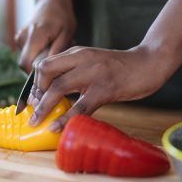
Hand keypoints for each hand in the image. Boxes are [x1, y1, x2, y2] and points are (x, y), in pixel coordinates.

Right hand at [15, 0, 75, 72]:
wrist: (51, 1)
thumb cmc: (62, 17)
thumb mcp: (66, 33)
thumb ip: (57, 50)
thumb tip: (50, 68)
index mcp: (35, 36)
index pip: (27, 64)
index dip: (37, 74)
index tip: (51, 74)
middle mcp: (23, 37)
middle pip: (24, 64)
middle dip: (39, 68)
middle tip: (55, 62)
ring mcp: (19, 38)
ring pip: (26, 60)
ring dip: (39, 61)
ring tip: (53, 50)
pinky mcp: (20, 39)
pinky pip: (27, 54)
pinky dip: (37, 55)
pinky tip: (48, 47)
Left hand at [27, 45, 168, 132]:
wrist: (147, 63)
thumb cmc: (118, 67)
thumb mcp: (92, 62)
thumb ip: (74, 71)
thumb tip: (56, 92)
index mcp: (76, 53)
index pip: (44, 64)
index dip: (34, 84)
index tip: (33, 100)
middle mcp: (81, 59)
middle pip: (45, 72)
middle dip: (35, 94)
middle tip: (35, 111)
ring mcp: (93, 73)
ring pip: (58, 88)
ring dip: (43, 107)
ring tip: (36, 122)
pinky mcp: (105, 88)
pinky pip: (80, 106)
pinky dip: (65, 118)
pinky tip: (57, 127)